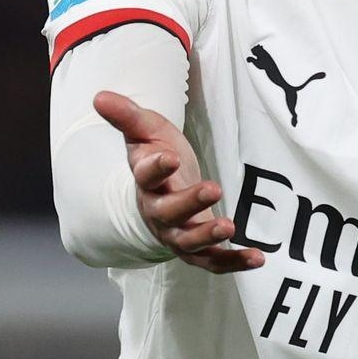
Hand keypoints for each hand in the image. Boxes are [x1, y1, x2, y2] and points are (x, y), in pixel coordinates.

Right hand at [93, 91, 266, 273]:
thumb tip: (99, 96)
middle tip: (212, 189)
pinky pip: (212, 260)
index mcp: (145, 181)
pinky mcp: (197, 247)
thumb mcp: (145, 130)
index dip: (157, 167)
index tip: (169, 157)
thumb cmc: (155, 154)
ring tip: (229, 227)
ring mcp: (176, 232)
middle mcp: (157, 211)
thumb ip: (127, 115)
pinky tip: (258, 258)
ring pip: (187, 242)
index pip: (146, 175)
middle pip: (168, 212)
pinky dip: (233, 262)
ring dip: (208, 236)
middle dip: (189, 202)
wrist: (161, 188)